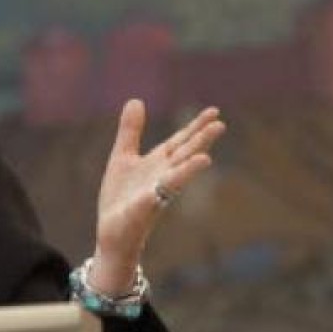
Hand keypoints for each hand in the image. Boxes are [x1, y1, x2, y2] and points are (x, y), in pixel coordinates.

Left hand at [88, 99, 224, 294]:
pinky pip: (154, 199)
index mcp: (158, 163)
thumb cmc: (121, 196)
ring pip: (175, 178)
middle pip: (184, 155)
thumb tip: (137, 100)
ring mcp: (155, 194)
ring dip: (189, 168)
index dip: (196, 126)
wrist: (112, 231)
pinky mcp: (142, 210)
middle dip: (200, 142)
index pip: (181, 141)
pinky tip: (169, 182)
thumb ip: (131, 131)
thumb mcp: (123, 156)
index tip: (214, 111)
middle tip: (220, 125)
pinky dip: (159, 193)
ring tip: (205, 156)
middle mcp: (162, 177)